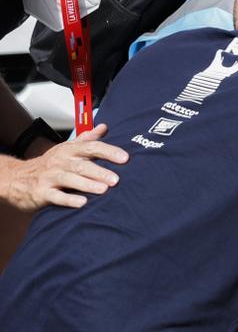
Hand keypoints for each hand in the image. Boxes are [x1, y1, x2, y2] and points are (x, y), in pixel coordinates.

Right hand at [2, 124, 126, 210]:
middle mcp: (60, 162)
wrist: (17, 177)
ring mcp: (50, 177)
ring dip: (86, 184)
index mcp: (69, 151)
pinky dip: (68, 200)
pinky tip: (82, 203)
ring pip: (69, 179)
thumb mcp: (67, 148)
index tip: (125, 158)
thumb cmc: (50, 164)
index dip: (108, 152)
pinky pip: (55, 196)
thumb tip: (104, 127)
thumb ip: (87, 140)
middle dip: (99, 171)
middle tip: (116, 179)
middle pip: (81, 165)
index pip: (91, 147)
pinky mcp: (41, 192)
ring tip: (103, 190)